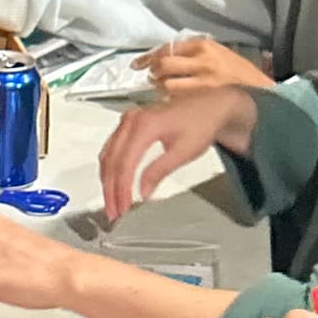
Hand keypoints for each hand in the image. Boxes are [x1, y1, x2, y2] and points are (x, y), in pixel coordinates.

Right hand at [99, 85, 258, 223]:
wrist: (209, 106)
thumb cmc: (201, 123)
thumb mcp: (183, 152)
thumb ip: (159, 171)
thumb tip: (143, 191)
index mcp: (145, 125)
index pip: (125, 163)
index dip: (122, 189)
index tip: (123, 206)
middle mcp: (132, 120)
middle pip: (112, 161)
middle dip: (111, 189)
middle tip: (114, 211)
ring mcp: (128, 120)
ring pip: (108, 155)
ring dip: (107, 181)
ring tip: (113, 202)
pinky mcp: (129, 124)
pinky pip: (111, 148)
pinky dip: (111, 168)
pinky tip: (113, 182)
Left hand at [135, 34, 275, 100]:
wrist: (259, 92)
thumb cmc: (237, 74)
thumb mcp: (218, 53)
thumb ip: (193, 53)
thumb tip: (164, 57)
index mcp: (204, 46)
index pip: (168, 48)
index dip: (150, 57)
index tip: (138, 64)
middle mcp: (202, 61)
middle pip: (163, 64)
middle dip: (153, 72)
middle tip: (152, 78)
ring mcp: (202, 81)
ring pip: (167, 84)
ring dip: (160, 88)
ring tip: (164, 90)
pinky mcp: (203, 99)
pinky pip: (177, 99)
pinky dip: (170, 100)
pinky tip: (173, 102)